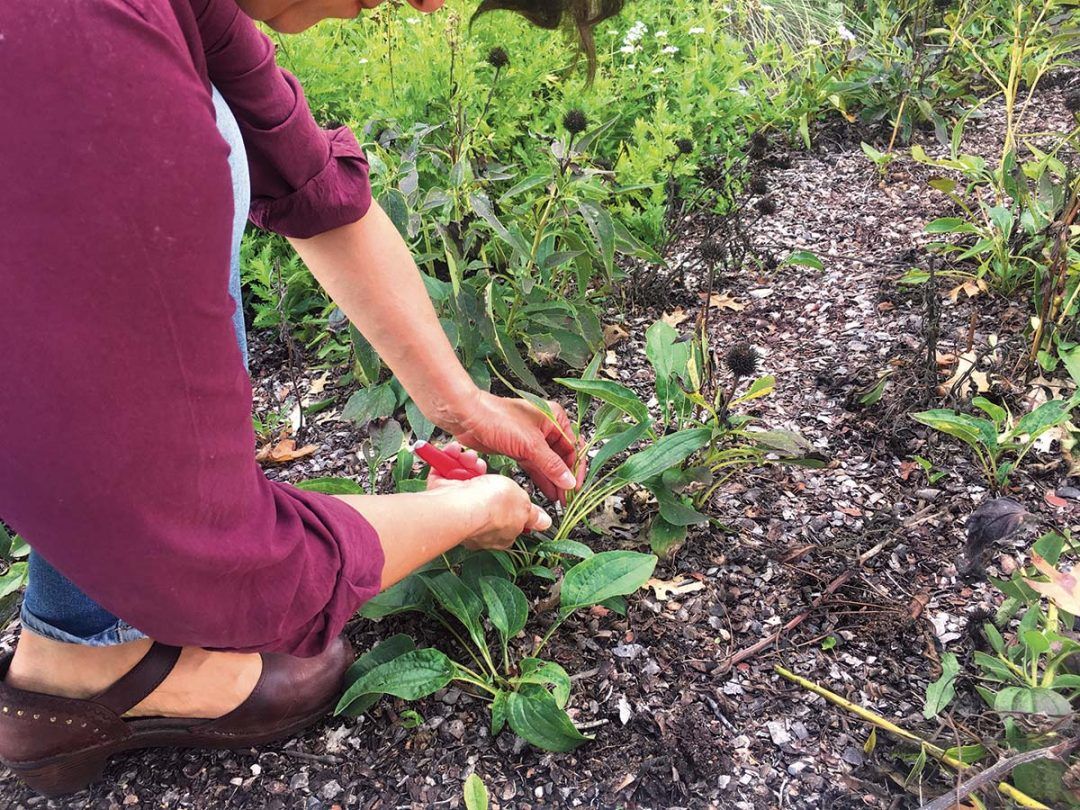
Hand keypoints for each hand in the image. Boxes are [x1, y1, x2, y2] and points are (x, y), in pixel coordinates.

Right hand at [426, 444, 550, 549]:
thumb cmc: (493, 508)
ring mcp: (458, 507)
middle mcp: (478, 522)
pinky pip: (444, 473)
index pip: (508, 515)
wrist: (462, 504)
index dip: (508, 497)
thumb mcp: (523, 507)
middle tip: (484, 465)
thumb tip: (544, 523)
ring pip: (465, 479)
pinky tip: (456, 455)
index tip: (507, 485)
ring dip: (468, 463)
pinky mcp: (441, 494)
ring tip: (470, 458)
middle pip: (484, 494)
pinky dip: (450, 460)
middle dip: (485, 474)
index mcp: (501, 532)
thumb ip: (532, 514)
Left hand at [446, 391, 586, 502]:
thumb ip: (551, 465)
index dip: (575, 468)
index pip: (573, 446)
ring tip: (558, 499)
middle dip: (564, 477)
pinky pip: (534, 466)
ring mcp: (531, 438)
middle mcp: (545, 427)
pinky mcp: (518, 448)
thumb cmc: (496, 418)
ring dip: (553, 481)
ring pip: (547, 463)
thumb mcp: (530, 444)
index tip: (575, 486)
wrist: (467, 417)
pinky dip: (540, 478)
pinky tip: (546, 491)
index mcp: (554, 418)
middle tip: (567, 497)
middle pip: (562, 456)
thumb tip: (568, 481)